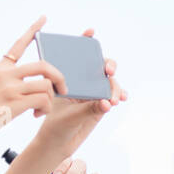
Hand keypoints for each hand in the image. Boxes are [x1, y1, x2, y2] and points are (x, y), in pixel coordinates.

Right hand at [0, 15, 65, 144]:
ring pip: (46, 85)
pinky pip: (43, 100)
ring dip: (51, 99)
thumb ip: (10, 81)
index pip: (19, 44)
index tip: (43, 18)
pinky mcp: (14, 103)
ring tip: (41, 108)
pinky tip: (35, 114)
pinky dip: (45, 108)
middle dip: (59, 77)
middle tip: (62, 89)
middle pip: (43, 66)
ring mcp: (10, 88)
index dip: (33, 30)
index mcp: (0, 68)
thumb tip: (35, 86)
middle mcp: (6, 74)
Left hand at [32, 28, 125, 156]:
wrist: (56, 142)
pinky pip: (114, 97)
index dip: (86, 41)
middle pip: (100, 65)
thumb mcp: (65, 112)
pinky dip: (119, 97)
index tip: (90, 32)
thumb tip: (106, 103)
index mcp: (70, 76)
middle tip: (107, 70)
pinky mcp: (102, 105)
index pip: (78, 55)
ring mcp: (94, 92)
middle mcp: (84, 81)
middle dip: (108, 64)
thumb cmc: (53, 123)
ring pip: (110, 82)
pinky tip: (119, 100)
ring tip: (113, 99)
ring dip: (115, 87)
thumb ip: (86, 107)